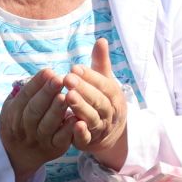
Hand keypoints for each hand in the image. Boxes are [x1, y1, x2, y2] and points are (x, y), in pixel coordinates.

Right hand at [0, 70, 75, 181]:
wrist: (19, 155)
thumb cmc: (19, 123)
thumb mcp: (12, 108)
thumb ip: (23, 92)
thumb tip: (39, 74)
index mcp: (13, 114)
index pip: (24, 97)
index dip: (36, 84)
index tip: (49, 71)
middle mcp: (24, 128)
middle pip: (34, 110)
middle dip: (47, 93)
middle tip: (59, 79)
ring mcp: (39, 139)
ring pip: (47, 124)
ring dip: (57, 110)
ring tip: (67, 95)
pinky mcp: (54, 148)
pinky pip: (61, 139)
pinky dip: (68, 129)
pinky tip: (76, 118)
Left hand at [63, 38, 129, 169]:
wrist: (109, 135)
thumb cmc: (103, 102)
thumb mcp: (104, 83)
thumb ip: (101, 63)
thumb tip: (101, 40)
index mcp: (114, 96)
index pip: (104, 85)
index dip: (91, 76)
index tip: (75, 67)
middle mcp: (111, 112)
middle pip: (99, 101)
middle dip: (85, 89)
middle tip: (68, 78)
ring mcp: (101, 128)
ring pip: (93, 118)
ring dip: (82, 108)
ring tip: (68, 96)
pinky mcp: (90, 142)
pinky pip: (87, 138)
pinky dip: (81, 132)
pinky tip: (72, 123)